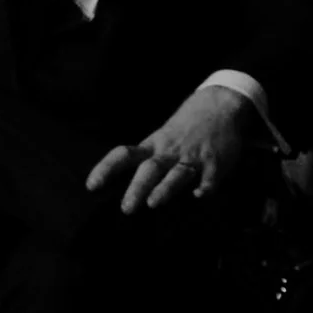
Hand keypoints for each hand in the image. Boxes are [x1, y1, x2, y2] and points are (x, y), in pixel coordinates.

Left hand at [85, 85, 255, 213]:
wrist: (220, 104)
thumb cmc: (185, 127)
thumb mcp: (162, 138)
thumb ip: (148, 159)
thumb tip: (124, 186)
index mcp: (154, 145)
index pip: (124, 155)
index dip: (107, 169)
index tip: (92, 186)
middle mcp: (170, 152)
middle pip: (150, 169)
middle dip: (137, 187)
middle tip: (126, 208)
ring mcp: (193, 157)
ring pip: (177, 174)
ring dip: (165, 188)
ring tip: (153, 203)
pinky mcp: (215, 163)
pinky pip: (209, 177)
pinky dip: (205, 186)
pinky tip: (199, 195)